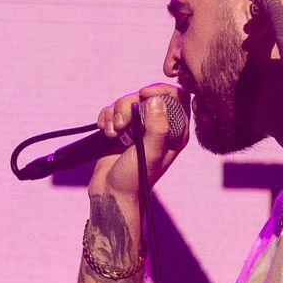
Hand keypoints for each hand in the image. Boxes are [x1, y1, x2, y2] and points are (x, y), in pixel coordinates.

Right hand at [88, 82, 191, 197]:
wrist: (111, 193)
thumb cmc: (136, 178)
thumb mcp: (151, 153)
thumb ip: (157, 127)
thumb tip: (156, 99)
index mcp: (175, 131)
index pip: (177, 96)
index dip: (161, 89)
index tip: (143, 94)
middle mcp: (158, 126)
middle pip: (147, 95)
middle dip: (130, 104)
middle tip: (122, 124)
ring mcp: (138, 127)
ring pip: (127, 101)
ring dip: (115, 113)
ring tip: (113, 134)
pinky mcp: (121, 129)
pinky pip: (112, 110)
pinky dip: (106, 117)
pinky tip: (106, 132)